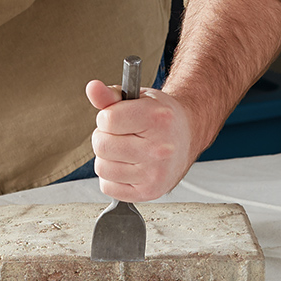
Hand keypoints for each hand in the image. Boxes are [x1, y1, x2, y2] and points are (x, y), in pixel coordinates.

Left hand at [85, 80, 194, 201]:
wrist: (187, 136)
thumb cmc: (161, 117)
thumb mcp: (138, 98)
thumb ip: (111, 95)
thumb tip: (92, 88)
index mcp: (158, 119)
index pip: (107, 120)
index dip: (107, 117)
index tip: (119, 117)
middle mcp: (159, 148)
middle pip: (102, 145)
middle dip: (105, 137)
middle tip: (122, 134)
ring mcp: (154, 174)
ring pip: (102, 167)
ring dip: (107, 158)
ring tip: (125, 150)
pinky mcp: (149, 192)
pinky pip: (107, 187)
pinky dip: (112, 177)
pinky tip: (128, 166)